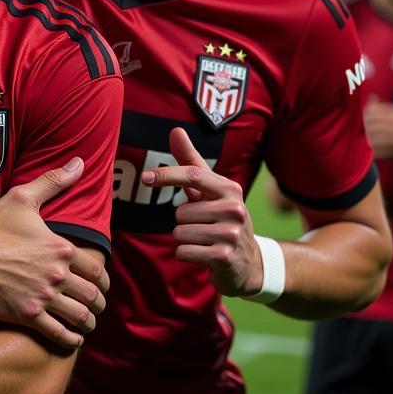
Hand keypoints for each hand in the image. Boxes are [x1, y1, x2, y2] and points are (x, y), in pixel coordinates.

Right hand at [0, 157, 107, 348]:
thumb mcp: (22, 198)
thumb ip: (53, 182)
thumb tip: (78, 164)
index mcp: (60, 248)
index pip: (95, 268)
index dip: (103, 279)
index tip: (102, 284)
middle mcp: (57, 275)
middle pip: (91, 295)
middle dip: (98, 303)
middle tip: (97, 306)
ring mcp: (44, 297)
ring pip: (79, 316)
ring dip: (88, 322)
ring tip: (87, 324)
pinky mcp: (28, 316)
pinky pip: (58, 334)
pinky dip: (70, 340)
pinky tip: (73, 340)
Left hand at [141, 127, 263, 297]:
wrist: (248, 263)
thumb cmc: (221, 219)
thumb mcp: (209, 191)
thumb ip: (190, 162)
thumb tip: (175, 130)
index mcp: (229, 189)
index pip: (192, 175)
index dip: (166, 175)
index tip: (145, 177)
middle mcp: (234, 209)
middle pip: (180, 212)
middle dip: (184, 222)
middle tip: (204, 228)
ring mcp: (231, 234)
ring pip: (179, 233)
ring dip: (185, 239)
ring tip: (205, 241)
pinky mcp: (224, 257)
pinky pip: (183, 251)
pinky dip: (187, 254)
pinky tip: (205, 255)